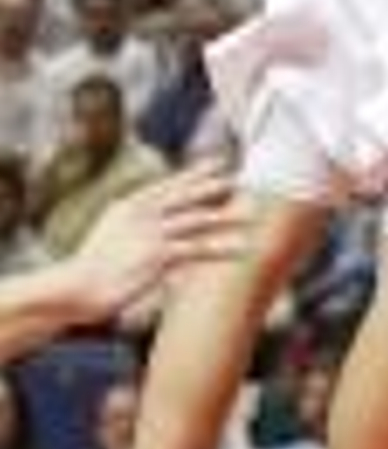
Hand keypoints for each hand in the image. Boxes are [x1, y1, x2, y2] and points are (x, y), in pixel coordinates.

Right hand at [70, 164, 248, 320]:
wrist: (75, 288)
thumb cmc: (92, 265)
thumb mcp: (111, 229)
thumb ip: (135, 216)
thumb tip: (153, 209)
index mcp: (130, 205)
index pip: (170, 184)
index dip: (197, 172)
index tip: (220, 161)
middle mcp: (142, 215)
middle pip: (186, 196)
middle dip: (214, 186)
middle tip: (240, 178)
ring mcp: (151, 235)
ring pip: (197, 221)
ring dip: (227, 219)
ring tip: (251, 217)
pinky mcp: (157, 258)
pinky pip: (197, 250)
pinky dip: (222, 249)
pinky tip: (240, 249)